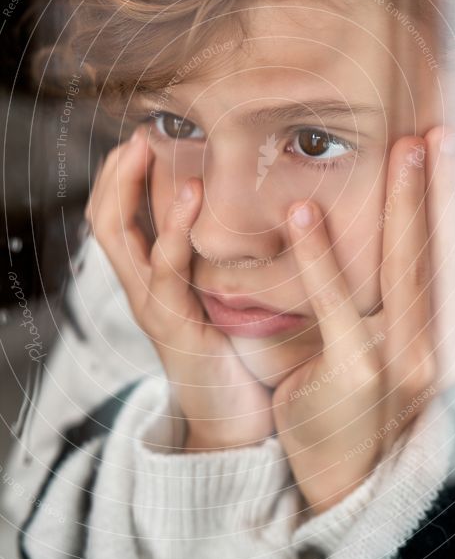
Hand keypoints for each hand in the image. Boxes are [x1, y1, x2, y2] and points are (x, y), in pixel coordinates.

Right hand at [86, 127, 273, 450]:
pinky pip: (163, 272)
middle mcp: (142, 290)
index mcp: (151, 280)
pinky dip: (172, 231)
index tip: (141, 138)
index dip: (120, 176)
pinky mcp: (174, 326)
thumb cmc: (233, 355)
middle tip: (137, 135)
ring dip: (131, 189)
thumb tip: (244, 217)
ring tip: (147, 149)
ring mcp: (152, 308)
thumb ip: (218, 262)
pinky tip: (190, 199)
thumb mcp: (219, 297)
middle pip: (105, 221)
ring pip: (120, 239)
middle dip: (115, 173)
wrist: (233, 423)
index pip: (117, 218)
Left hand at [272, 134, 436, 513]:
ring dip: (406, 205)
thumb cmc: (380, 394)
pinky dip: (320, 254)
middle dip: (449, 187)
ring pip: (408, 270)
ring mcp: (406, 363)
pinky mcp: (357, 371)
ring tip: (404, 150)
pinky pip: (338, 303)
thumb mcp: (428, 342)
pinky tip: (304, 212)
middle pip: (450, 255)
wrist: (345, 470)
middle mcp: (448, 349)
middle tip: (441, 130)